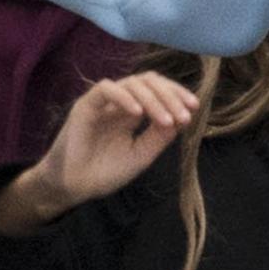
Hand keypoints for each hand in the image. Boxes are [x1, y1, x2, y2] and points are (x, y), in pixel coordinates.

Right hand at [0, 71, 199, 229]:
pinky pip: (106, 89)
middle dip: (171, 96)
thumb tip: (183, 117)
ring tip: (166, 120)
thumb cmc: (105, 172)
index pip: (158, 90)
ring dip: (154, 99)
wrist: (74, 187)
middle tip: (184, 115)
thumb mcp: (142, 155)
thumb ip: (160, 136)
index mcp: (132, 111)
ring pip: (132, 83)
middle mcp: (119, 102)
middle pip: (149, 82)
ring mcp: (103, 102)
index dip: (177, 95)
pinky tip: (137, 113)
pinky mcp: (86, 105)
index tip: (193, 109)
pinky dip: (124, 97)